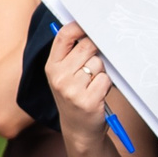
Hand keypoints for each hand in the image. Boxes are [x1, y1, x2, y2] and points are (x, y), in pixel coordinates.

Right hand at [44, 23, 117, 139]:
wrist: (79, 130)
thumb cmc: (75, 97)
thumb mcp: (64, 75)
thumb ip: (70, 53)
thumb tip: (87, 28)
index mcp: (51, 67)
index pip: (63, 36)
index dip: (79, 26)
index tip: (90, 26)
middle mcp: (58, 77)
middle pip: (87, 46)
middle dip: (96, 51)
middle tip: (94, 65)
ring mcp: (72, 90)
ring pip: (98, 63)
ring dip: (101, 71)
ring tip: (93, 84)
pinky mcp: (87, 100)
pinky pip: (105, 79)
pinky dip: (106, 85)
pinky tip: (98, 94)